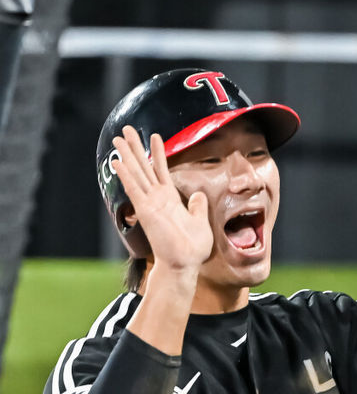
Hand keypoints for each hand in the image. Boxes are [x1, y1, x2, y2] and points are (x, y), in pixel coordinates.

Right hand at [111, 125, 212, 274]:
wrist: (184, 264)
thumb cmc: (192, 248)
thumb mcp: (200, 222)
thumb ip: (197, 207)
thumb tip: (198, 195)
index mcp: (170, 199)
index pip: (161, 170)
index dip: (158, 153)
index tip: (155, 135)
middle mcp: (157, 198)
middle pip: (144, 167)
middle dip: (135, 148)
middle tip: (126, 129)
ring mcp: (150, 203)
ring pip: (137, 173)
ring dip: (127, 155)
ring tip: (118, 137)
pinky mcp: (146, 210)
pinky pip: (134, 189)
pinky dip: (126, 175)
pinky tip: (118, 161)